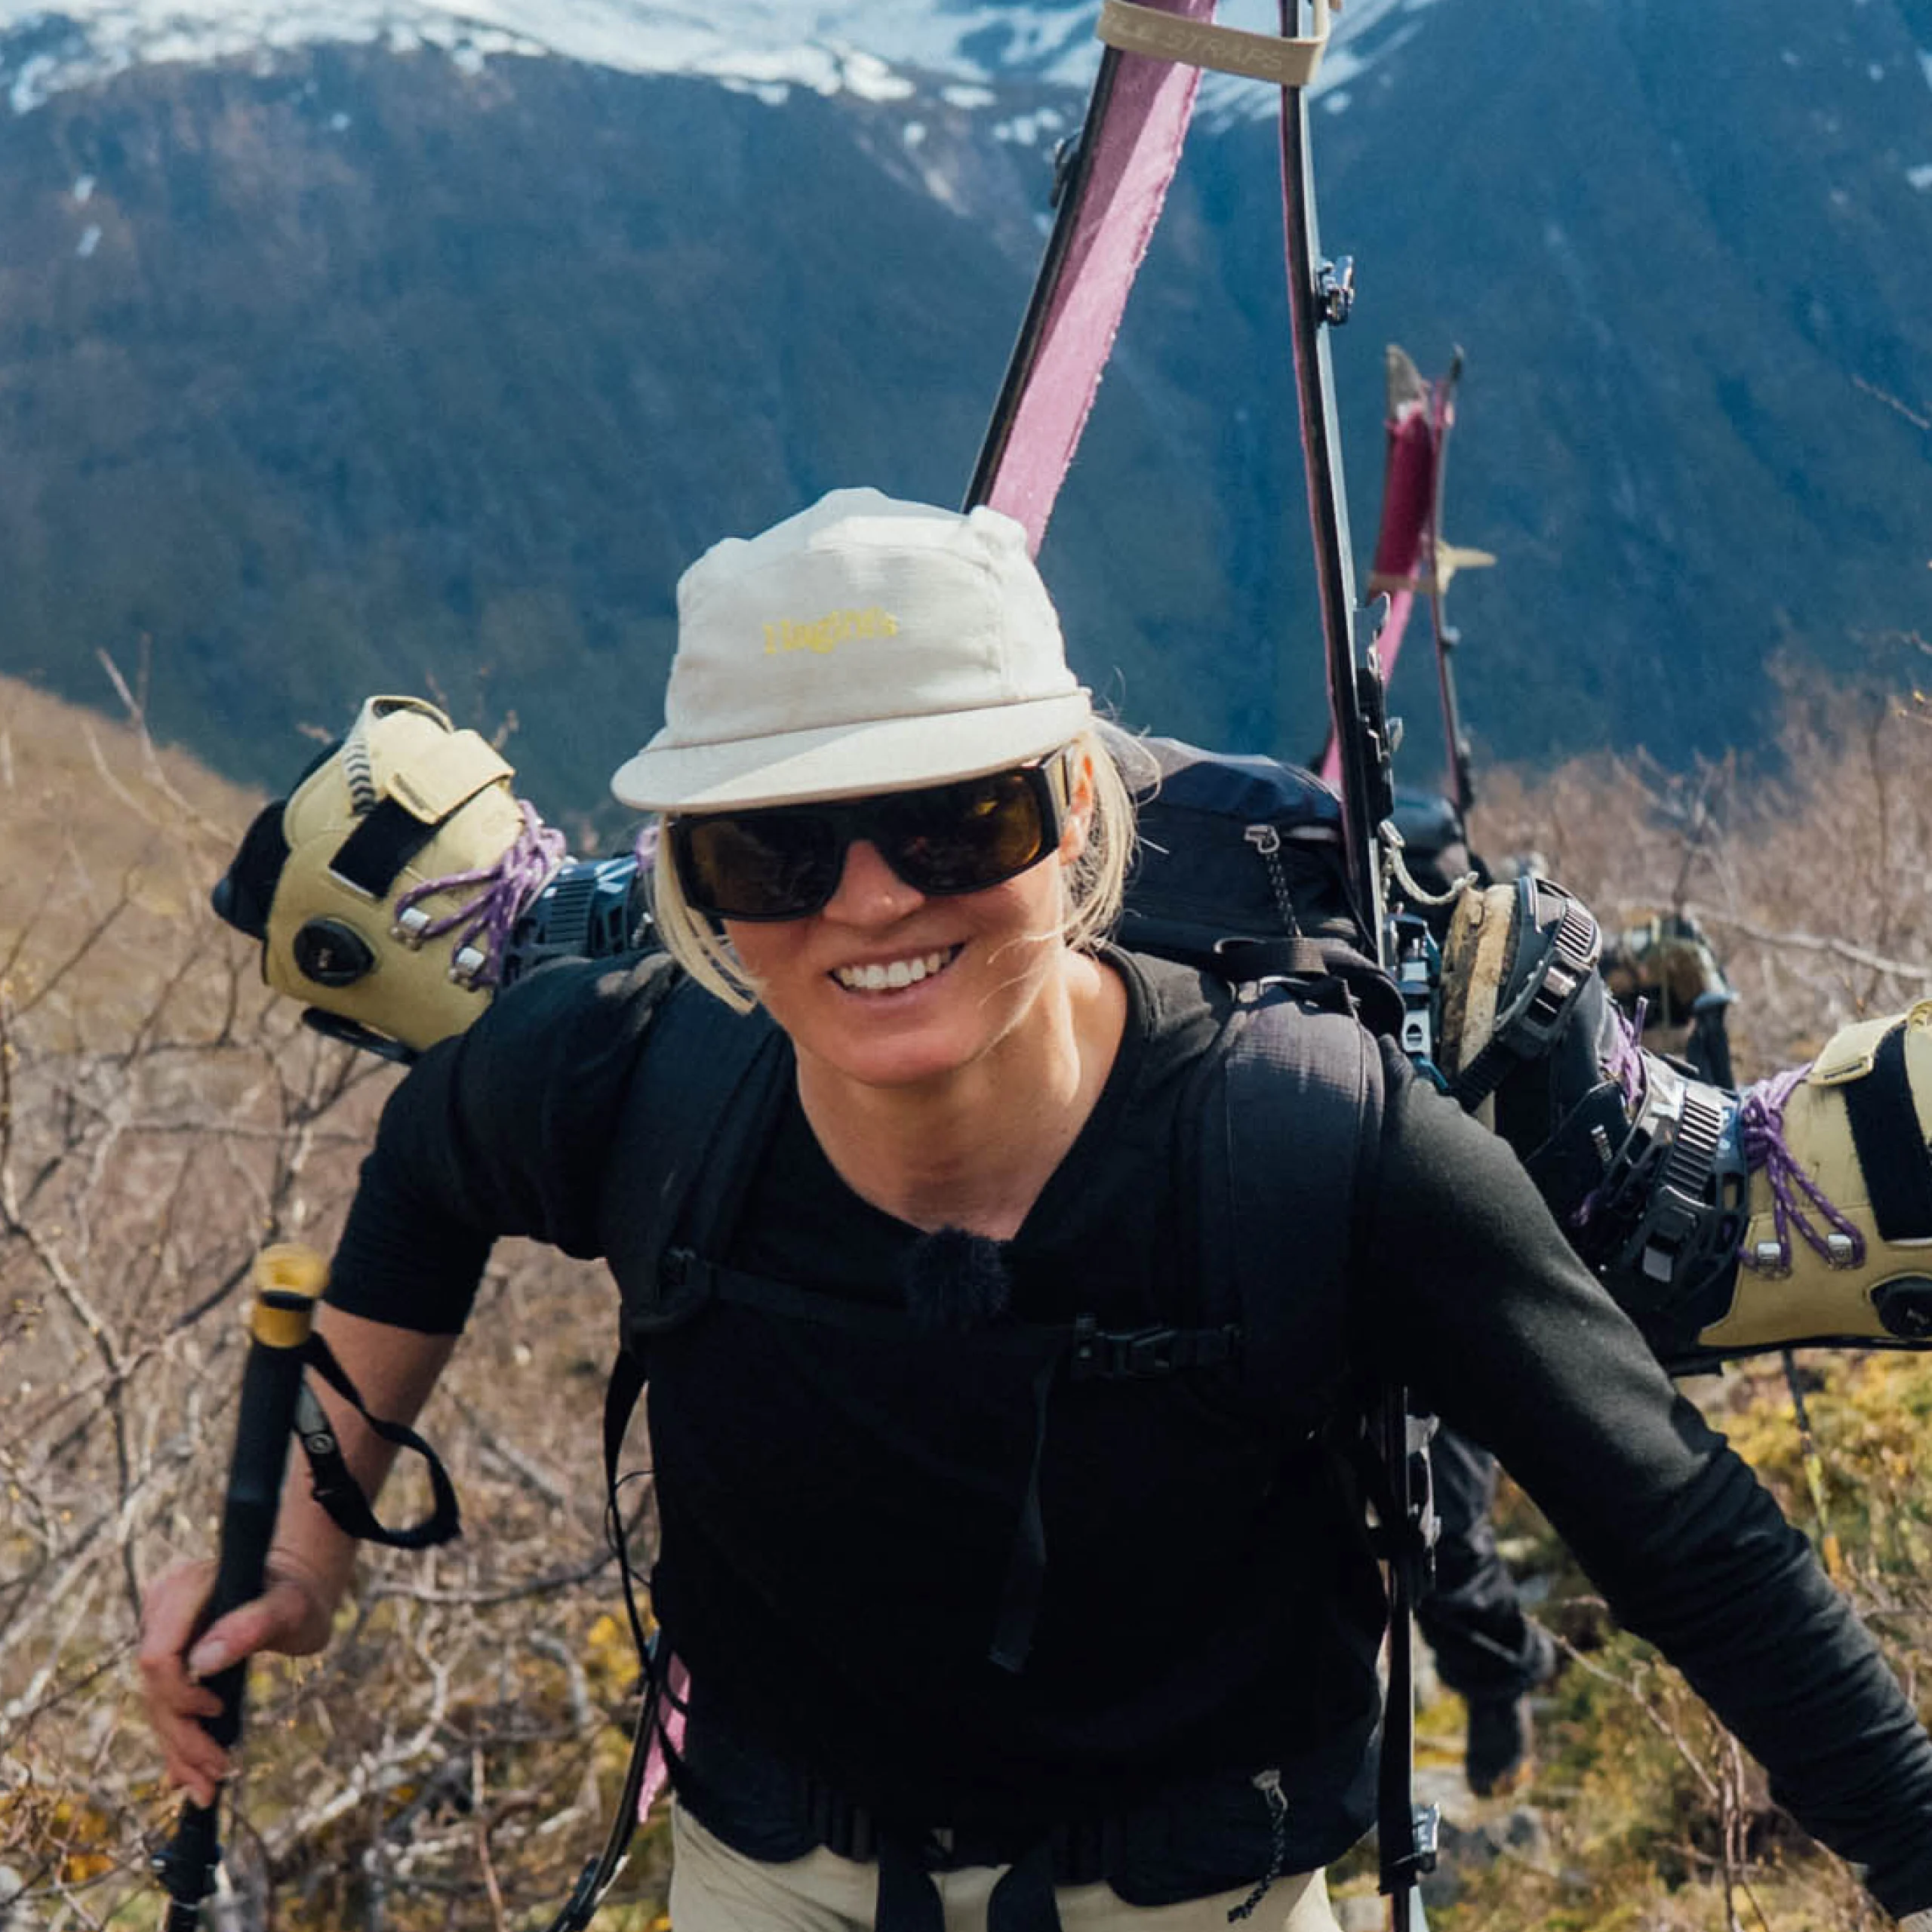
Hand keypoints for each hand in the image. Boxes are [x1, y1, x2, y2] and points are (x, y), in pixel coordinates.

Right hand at [137, 1556, 332, 1806]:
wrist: (294, 1599)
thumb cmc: (297, 1598)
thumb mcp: (290, 1607)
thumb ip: (252, 1625)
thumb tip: (200, 1664)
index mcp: (183, 1589)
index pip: (159, 1657)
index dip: (181, 1694)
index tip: (218, 1711)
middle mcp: (161, 1611)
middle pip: (155, 1689)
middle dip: (183, 1738)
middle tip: (218, 1776)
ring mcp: (159, 1637)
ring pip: (157, 1706)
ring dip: (180, 1751)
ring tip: (207, 1788)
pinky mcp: (167, 1661)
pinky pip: (164, 1707)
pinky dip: (178, 1743)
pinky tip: (188, 1777)